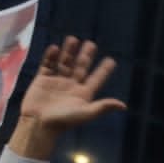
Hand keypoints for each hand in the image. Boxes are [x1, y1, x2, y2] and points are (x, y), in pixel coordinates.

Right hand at [14, 37, 125, 157]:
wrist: (40, 123)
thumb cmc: (65, 120)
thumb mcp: (86, 113)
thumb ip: (103, 107)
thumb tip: (123, 106)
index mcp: (84, 94)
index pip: (96, 79)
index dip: (103, 70)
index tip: (111, 60)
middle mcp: (72, 86)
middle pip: (80, 67)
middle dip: (86, 56)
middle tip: (91, 44)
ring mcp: (57, 81)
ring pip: (64, 63)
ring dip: (69, 52)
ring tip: (73, 38)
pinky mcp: (42, 79)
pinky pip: (48, 65)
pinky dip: (51, 56)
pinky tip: (55, 48)